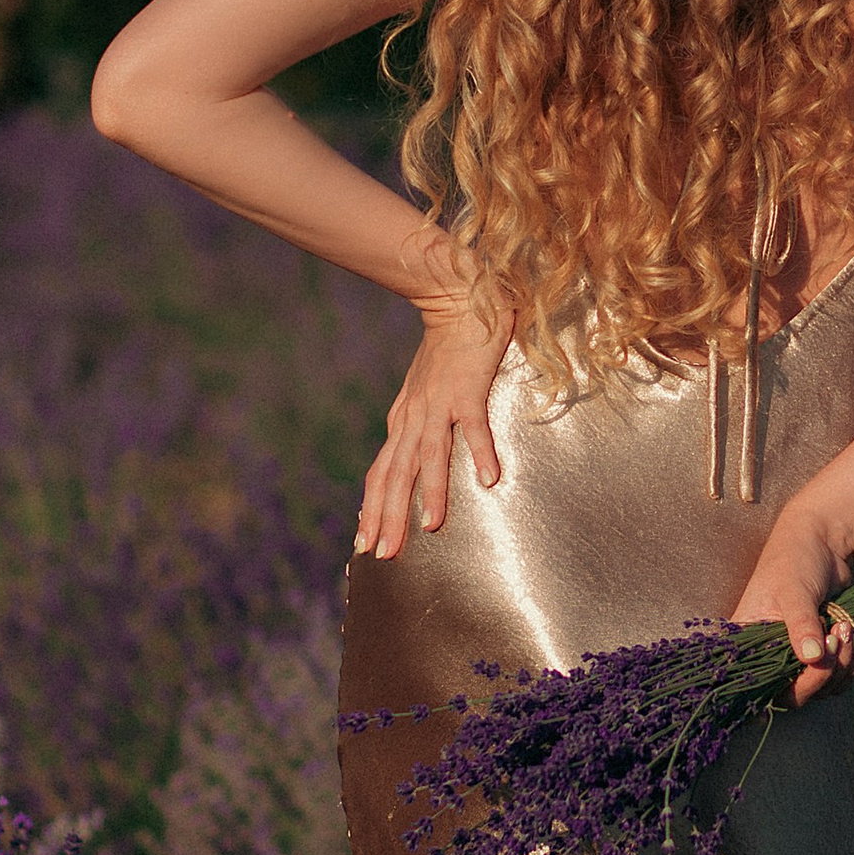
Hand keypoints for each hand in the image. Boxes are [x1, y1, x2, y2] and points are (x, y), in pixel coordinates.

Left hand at [356, 299, 510, 560]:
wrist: (456, 300)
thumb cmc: (444, 352)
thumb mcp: (421, 394)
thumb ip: (415, 427)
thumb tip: (408, 461)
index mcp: (403, 422)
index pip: (381, 473)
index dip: (372, 509)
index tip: (365, 544)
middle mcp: (414, 418)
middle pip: (397, 474)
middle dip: (389, 516)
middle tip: (384, 555)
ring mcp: (439, 404)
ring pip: (430, 455)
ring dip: (432, 491)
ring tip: (432, 526)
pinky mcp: (468, 389)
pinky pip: (474, 426)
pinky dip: (479, 451)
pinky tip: (487, 479)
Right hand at [730, 498, 853, 705]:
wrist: (823, 541)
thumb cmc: (795, 559)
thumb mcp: (794, 590)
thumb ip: (801, 625)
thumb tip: (812, 659)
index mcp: (748, 643)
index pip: (760, 685)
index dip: (787, 685)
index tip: (813, 661)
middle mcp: (768, 656)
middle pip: (795, 694)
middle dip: (823, 673)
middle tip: (837, 635)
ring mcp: (796, 657)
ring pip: (821, 689)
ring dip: (842, 666)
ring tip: (846, 627)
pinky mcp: (820, 653)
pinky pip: (838, 677)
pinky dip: (851, 662)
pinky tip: (852, 633)